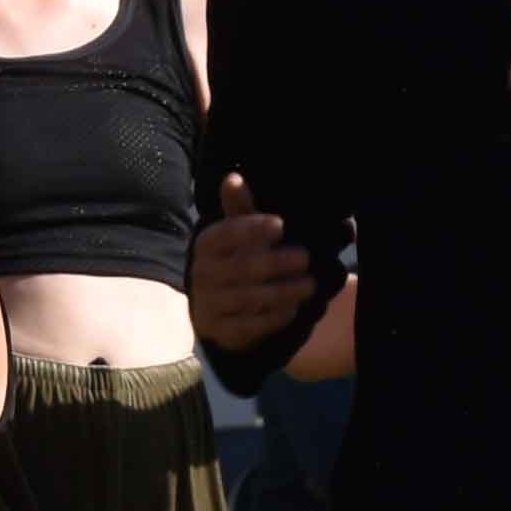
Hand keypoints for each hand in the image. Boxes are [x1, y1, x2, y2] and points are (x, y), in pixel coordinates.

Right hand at [186, 174, 313, 349]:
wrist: (217, 310)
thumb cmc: (234, 260)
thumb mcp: (236, 234)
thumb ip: (238, 209)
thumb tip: (233, 178)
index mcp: (205, 246)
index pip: (224, 234)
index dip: (251, 229)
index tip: (280, 225)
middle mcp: (202, 275)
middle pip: (241, 268)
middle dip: (276, 263)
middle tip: (305, 258)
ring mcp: (209, 305)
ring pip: (248, 298)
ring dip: (283, 292)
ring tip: (309, 285)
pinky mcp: (221, 332)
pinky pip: (249, 326)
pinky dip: (273, 317)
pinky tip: (293, 309)